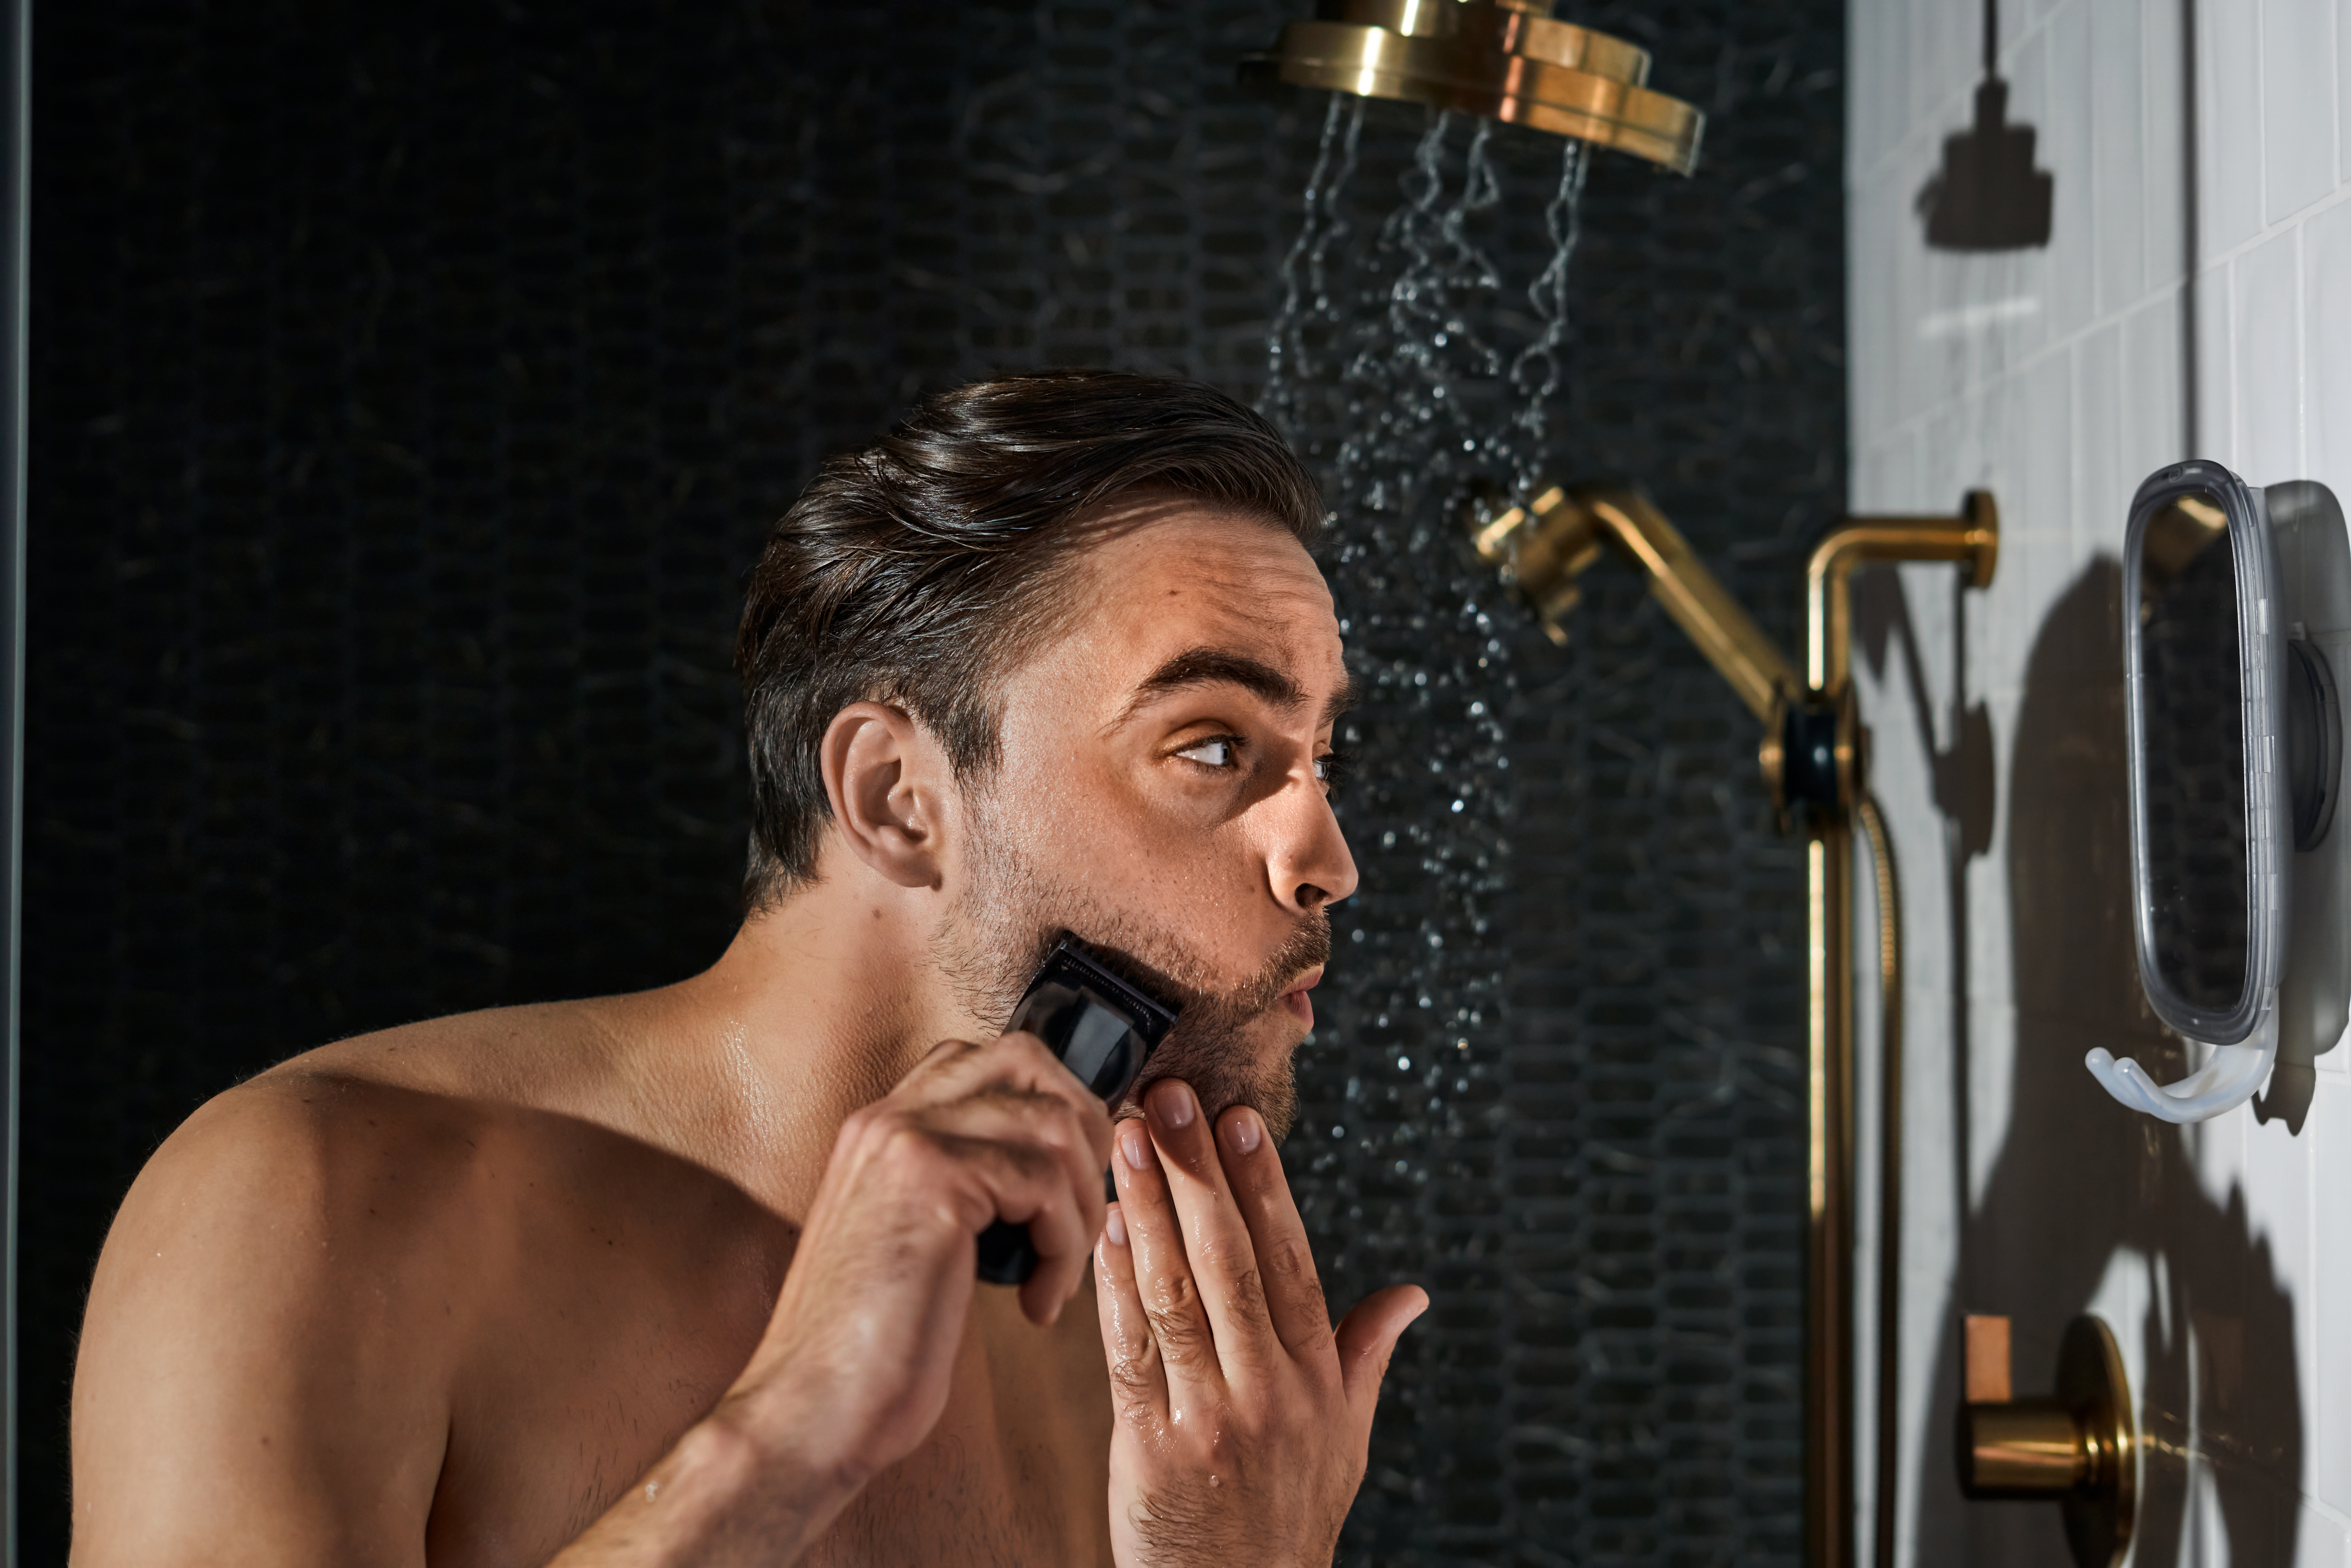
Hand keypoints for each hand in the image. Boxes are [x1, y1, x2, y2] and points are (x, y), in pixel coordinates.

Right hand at [721, 1029, 1114, 1487]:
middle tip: (1080, 1213)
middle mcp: (889, 1116)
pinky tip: (1039, 1304)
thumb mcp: (917, 1239)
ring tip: (1060, 1272)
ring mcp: (905, 1140)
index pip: (989, 1059)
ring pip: (1051, 1124)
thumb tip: (1052, 1161)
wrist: (811, 1411)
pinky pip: (1044, 1184)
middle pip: (1028, 1059)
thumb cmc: (873, 1346)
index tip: (1067, 1184)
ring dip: (1080, 1204)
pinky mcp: (931, 1182)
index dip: (1050, 1107)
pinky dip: (1064, 1249)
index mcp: (882, 1126)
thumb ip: (964, 1183)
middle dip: (1081, 1131)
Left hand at [1094, 1079, 1426, 1567]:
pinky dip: (1114, 1285)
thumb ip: (1367, 1354)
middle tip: (1169, 1098)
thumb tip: (1414, 1293)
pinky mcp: (1153, 1448)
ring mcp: (1213, 1418)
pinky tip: (1102, 1230)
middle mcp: (1272, 1391)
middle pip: (1229, 1259)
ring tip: (1125, 1141)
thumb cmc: (1289, 1515)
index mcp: (1318, 1378)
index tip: (1239, 1117)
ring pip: (1175, 1292)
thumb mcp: (1346, 1438)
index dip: (1265, 1185)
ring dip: (1146, 1209)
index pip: (1291, 1259)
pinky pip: (1129, 1351)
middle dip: (1196, 1172)